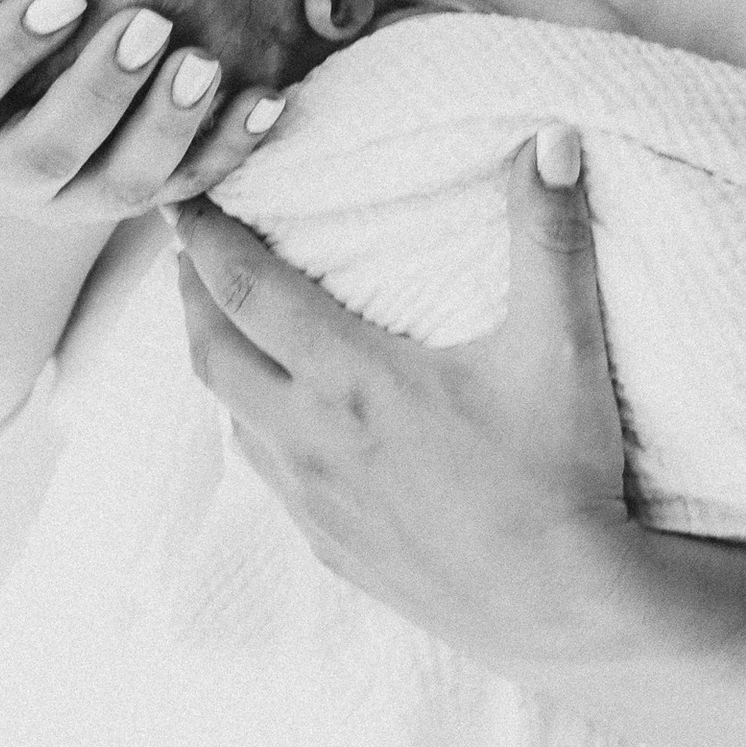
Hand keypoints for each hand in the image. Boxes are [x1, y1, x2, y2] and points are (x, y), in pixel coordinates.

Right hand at [0, 0, 273, 226]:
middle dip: (101, 90)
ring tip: (205, 62)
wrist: (9, 136)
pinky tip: (264, 98)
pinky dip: (230, 148)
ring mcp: (74, 202)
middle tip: (149, 22)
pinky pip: (188, 190)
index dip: (9, 46)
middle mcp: (4, 178)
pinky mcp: (138, 206)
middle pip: (46, 153)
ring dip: (169, 127)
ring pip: (123, 187)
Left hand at [171, 133, 633, 669]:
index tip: (188, 202)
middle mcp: (314, 439)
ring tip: (219, 326)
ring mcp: (316, 502)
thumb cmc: (560, 473)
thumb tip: (552, 138)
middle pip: (213, 354)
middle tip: (185, 251)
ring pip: (232, 419)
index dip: (208, 240)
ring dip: (216, 363)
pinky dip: (252, 429)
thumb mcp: (560, 344)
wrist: (559, 608)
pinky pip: (266, 477)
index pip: (247, 291)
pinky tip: (273, 424)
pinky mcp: (333, 549)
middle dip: (190, 293)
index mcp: (353, 379)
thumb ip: (549, 236)